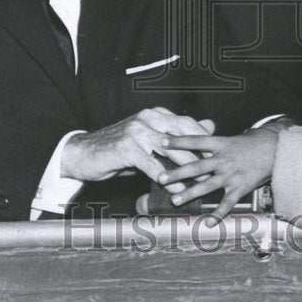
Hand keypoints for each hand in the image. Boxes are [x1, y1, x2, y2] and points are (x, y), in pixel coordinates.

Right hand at [60, 107, 214, 188]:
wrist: (83, 154)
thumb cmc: (119, 149)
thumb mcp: (149, 139)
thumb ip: (176, 135)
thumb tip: (208, 126)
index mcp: (155, 114)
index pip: (186, 123)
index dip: (203, 138)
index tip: (218, 154)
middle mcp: (147, 118)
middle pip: (182, 133)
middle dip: (199, 152)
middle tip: (214, 169)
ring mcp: (136, 131)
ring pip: (169, 148)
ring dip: (186, 166)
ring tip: (200, 180)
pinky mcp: (126, 147)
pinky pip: (151, 163)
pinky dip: (164, 175)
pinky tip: (174, 186)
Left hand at [157, 127, 278, 223]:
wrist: (275, 150)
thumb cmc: (250, 144)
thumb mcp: (230, 139)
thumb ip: (212, 142)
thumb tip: (193, 135)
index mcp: (221, 144)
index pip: (196, 140)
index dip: (179, 141)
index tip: (162, 142)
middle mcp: (224, 159)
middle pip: (197, 166)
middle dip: (177, 173)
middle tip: (160, 178)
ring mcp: (231, 175)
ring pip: (207, 185)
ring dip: (190, 193)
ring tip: (175, 200)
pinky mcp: (240, 188)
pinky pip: (227, 203)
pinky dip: (218, 214)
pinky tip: (208, 223)